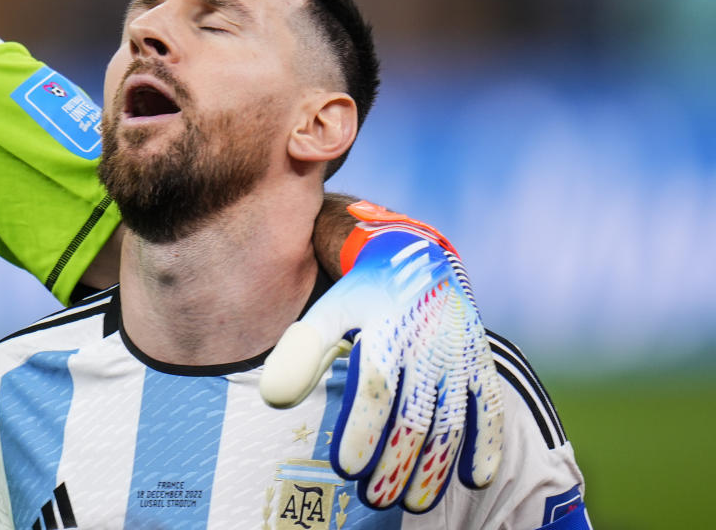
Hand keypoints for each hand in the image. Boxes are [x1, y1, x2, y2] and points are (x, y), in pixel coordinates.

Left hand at [260, 202, 503, 511]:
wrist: (416, 260)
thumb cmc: (362, 296)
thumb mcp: (328, 312)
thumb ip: (301, 352)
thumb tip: (272, 398)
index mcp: (386, 328)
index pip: (376, 387)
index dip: (363, 429)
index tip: (347, 467)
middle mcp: (427, 342)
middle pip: (414, 414)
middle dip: (394, 462)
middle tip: (374, 498)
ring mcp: (458, 354)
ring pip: (452, 420)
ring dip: (435, 467)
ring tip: (412, 502)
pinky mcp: (480, 363)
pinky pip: (491, 407)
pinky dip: (487, 444)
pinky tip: (474, 480)